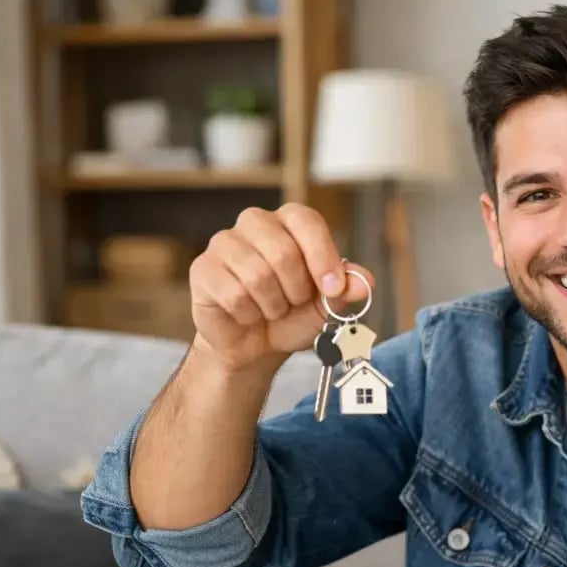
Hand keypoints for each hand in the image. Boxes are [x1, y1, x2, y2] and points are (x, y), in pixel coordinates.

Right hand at [188, 203, 373, 371]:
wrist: (256, 345)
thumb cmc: (293, 316)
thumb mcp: (328, 305)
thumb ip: (346, 290)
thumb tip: (364, 283)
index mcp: (289, 222)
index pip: (307, 221)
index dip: (322, 256)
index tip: (333, 289)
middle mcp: (255, 223)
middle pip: (283, 250)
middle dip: (297, 289)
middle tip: (295, 302)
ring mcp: (224, 243)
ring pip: (257, 275)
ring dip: (273, 305)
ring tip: (272, 309)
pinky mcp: (203, 268)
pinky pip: (233, 294)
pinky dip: (248, 314)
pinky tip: (247, 314)